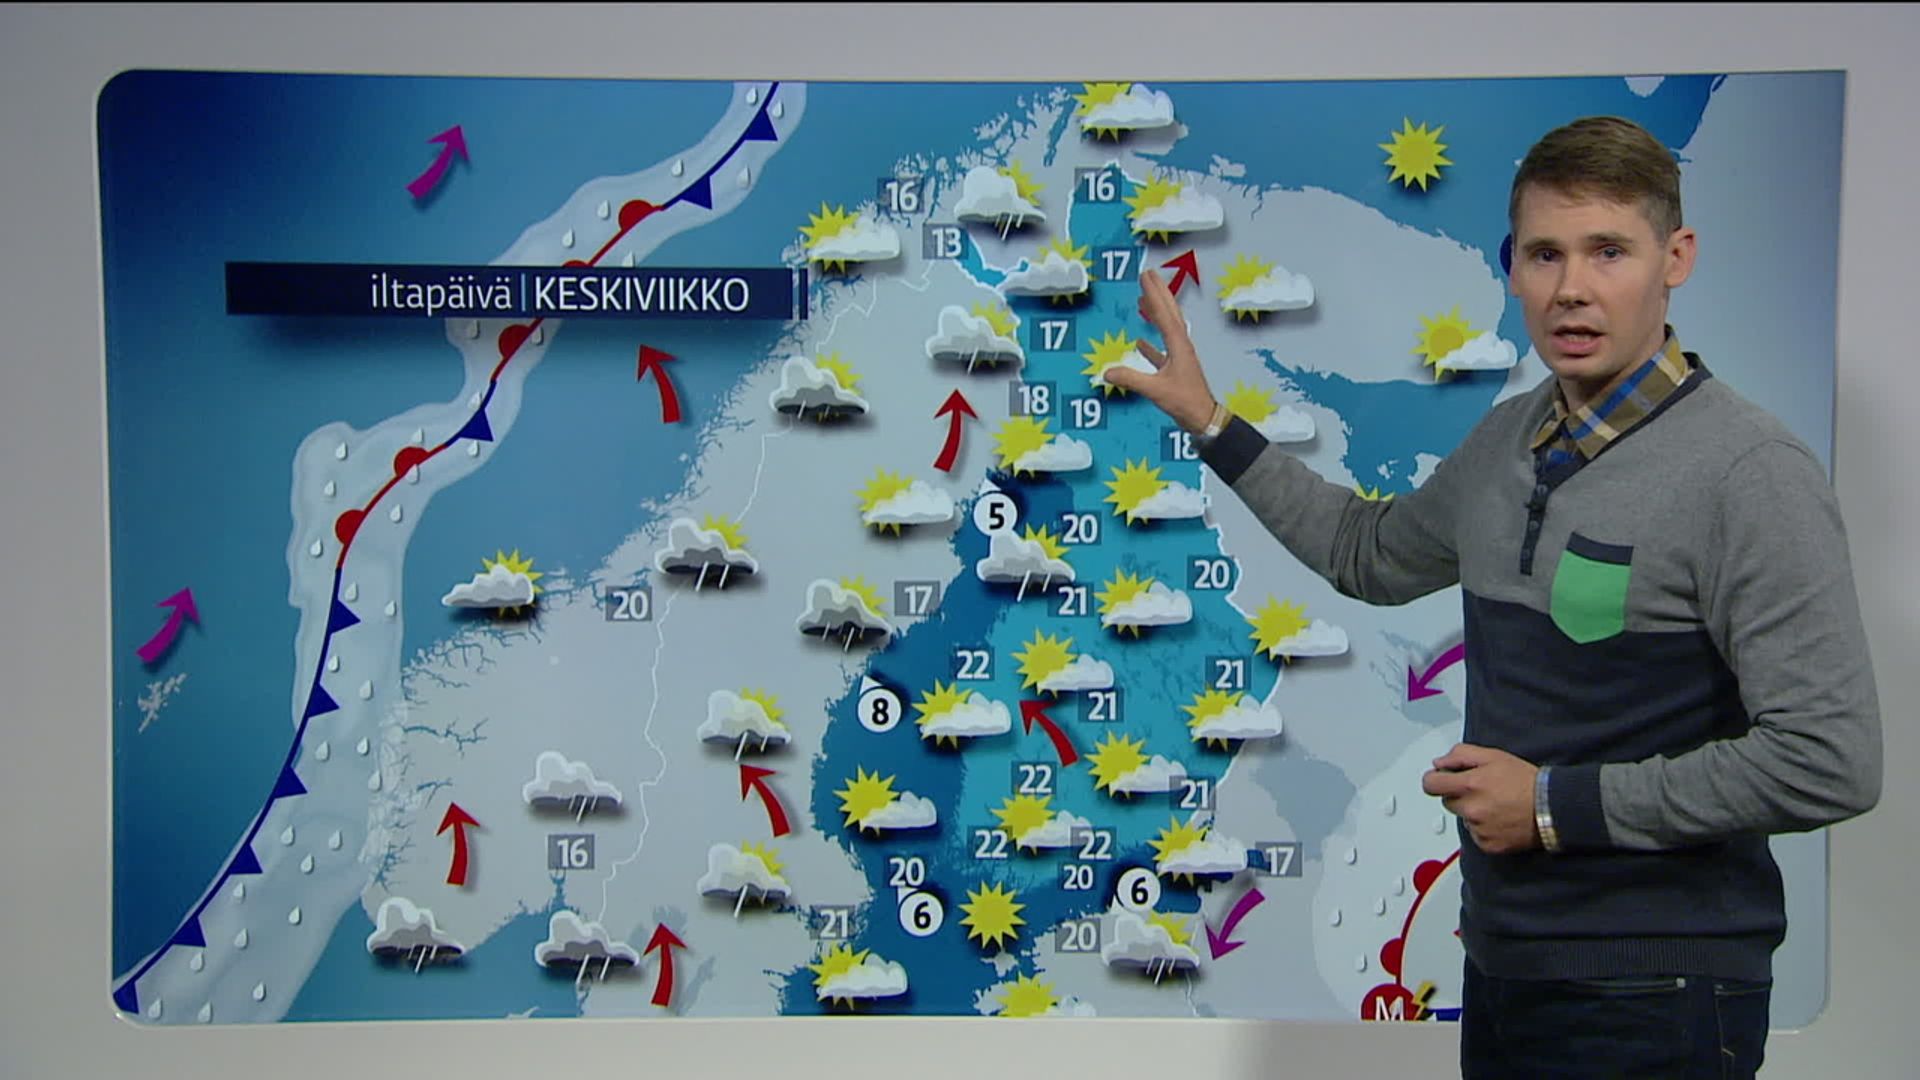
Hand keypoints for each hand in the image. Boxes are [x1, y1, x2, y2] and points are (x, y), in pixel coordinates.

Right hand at [1104, 269, 1219, 432]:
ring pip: (1167, 327)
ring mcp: (1179, 357)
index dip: (1153, 294)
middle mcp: (1181, 346)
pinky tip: (1141, 341)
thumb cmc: (1186, 403)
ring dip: (1156, 311)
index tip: (1146, 276)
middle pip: (1169, 313)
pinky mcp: (1175, 369)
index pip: (1163, 313)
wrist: (1204, 418)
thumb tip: (1107, 372)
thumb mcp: (1155, 390)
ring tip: (1144, 299)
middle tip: (1149, 275)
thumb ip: (1131, 379)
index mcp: (1178, 345)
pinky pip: (1161, 350)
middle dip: (1159, 293)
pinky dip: (1151, 343)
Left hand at [1422, 744, 1540, 854]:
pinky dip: (1483, 828)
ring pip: (1463, 818)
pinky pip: (1475, 835)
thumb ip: (1461, 756)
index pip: (1430, 785)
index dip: (1435, 779)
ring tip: (1496, 805)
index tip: (1441, 779)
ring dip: (1472, 812)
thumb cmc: (1526, 780)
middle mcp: (1472, 810)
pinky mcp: (1488, 845)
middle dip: (1458, 794)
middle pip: (1447, 802)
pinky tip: (1500, 819)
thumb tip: (1439, 763)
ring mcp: (1479, 830)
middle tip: (1481, 790)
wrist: (1552, 807)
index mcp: (1470, 785)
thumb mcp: (1493, 756)